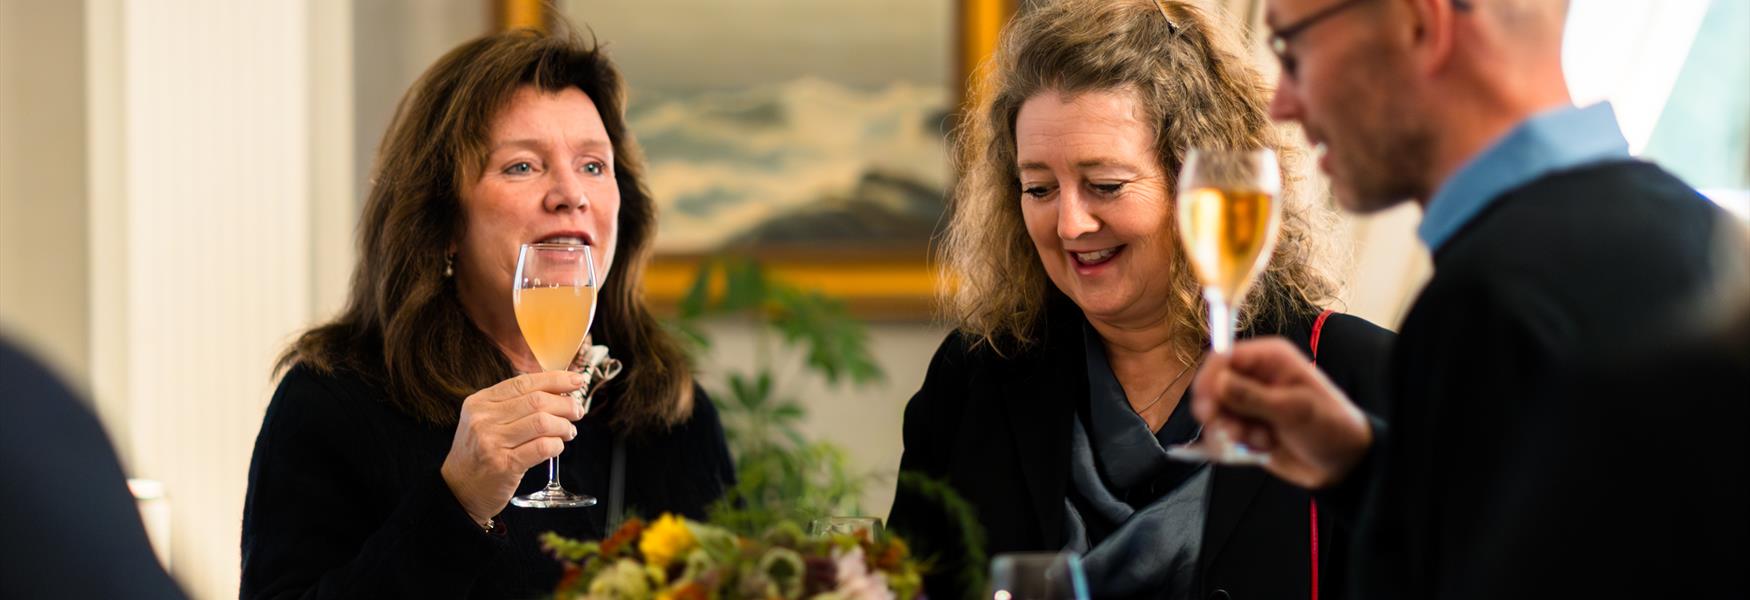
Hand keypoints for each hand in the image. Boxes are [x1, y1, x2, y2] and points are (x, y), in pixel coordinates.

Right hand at [441, 371, 585, 525]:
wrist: (458, 490)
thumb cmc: (479, 452)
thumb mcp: (485, 420)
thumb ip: (513, 403)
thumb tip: (558, 390)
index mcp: (479, 402)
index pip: (523, 382)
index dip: (555, 379)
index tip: (576, 381)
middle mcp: (483, 419)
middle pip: (537, 401)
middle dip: (565, 404)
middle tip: (577, 411)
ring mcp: (492, 442)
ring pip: (543, 423)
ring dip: (564, 426)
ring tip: (569, 431)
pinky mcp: (504, 465)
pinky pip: (542, 448)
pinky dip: (557, 445)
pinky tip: (558, 446)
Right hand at [1190, 337, 1372, 488]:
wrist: (1343, 463)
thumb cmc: (1331, 427)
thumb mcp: (1295, 410)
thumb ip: (1253, 397)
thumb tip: (1218, 382)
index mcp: (1269, 359)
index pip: (1223, 358)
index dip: (1210, 380)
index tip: (1208, 407)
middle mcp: (1254, 377)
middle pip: (1211, 387)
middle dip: (1220, 413)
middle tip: (1235, 431)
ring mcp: (1248, 403)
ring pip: (1215, 414)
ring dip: (1233, 432)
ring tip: (1264, 440)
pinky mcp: (1245, 427)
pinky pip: (1221, 434)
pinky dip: (1236, 445)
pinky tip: (1263, 448)